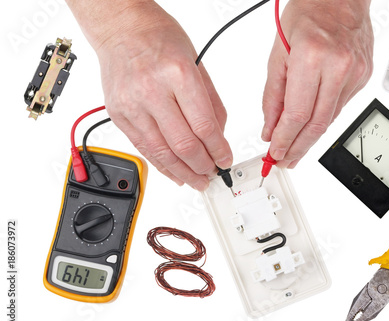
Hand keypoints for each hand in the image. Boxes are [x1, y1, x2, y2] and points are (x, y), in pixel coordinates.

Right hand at [67, 0, 231, 190]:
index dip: (219, 150)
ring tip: (197, 181)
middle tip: (213, 173)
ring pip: (162, 153)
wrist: (121, 28)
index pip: (204, 126)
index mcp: (178, 74)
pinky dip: (161, 165)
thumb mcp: (197, 63)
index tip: (226, 159)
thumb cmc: (160, 39)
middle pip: (184, 144)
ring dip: (183, 173)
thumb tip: (219, 136)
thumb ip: (211, 102)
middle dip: (203, 166)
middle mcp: (152, 90)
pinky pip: (143, 148)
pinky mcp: (118, 115)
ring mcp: (131, 105)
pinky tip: (174, 173)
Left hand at [262, 0, 373, 167]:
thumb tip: (271, 128)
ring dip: (310, 139)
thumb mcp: (278, 53)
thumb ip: (273, 96)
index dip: (285, 140)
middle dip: (298, 148)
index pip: (297, 114)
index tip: (275, 153)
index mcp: (312, 57)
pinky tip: (311, 127)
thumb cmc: (307, 15)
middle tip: (285, 161)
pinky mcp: (364, 77)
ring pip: (330, 120)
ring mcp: (356, 72)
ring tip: (295, 149)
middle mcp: (338, 66)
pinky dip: (322, 120)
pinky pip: (339, 107)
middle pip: (317, 124)